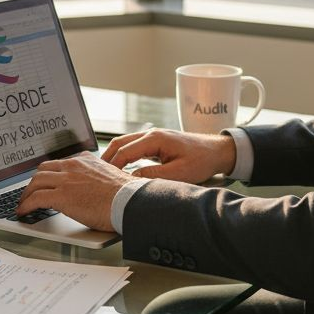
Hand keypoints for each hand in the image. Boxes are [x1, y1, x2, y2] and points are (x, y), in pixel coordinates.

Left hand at [16, 152, 131, 231]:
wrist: (129, 201)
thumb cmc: (126, 196)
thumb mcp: (111, 178)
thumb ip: (97, 179)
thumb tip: (93, 191)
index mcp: (86, 160)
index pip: (61, 163)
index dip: (50, 174)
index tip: (47, 182)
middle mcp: (74, 165)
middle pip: (43, 170)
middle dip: (35, 182)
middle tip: (31, 193)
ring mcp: (66, 179)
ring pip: (36, 182)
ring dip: (27, 194)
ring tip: (24, 204)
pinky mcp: (61, 195)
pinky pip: (36, 198)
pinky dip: (26, 205)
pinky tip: (24, 212)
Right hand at [100, 128, 234, 184]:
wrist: (217, 151)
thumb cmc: (201, 160)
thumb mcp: (179, 173)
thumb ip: (154, 176)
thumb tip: (131, 180)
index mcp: (155, 139)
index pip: (125, 151)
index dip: (112, 166)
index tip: (103, 180)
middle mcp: (151, 134)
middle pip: (119, 143)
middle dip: (106, 158)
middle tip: (96, 175)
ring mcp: (153, 136)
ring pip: (124, 143)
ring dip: (113, 156)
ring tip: (104, 173)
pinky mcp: (156, 142)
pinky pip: (133, 146)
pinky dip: (123, 155)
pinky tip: (119, 168)